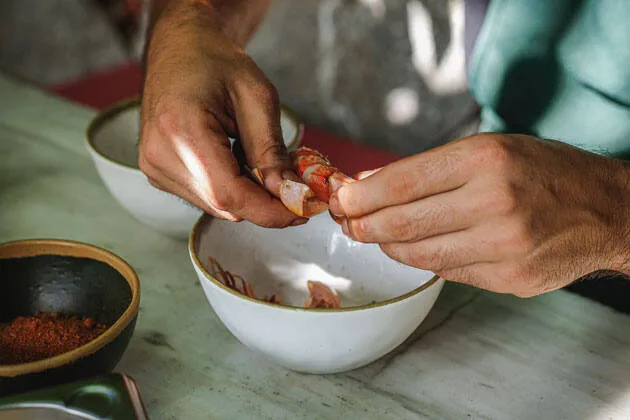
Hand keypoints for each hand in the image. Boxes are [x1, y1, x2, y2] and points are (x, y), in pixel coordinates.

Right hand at [138, 1, 303, 226]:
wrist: (178, 49)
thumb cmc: (216, 61)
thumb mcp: (257, 96)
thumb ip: (271, 149)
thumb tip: (287, 193)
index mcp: (181, 131)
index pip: (229, 194)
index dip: (269, 211)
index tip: (302, 211)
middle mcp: (159, 157)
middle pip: (223, 205)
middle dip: (264, 202)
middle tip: (292, 184)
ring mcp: (154, 168)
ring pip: (215, 205)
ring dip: (247, 194)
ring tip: (258, 160)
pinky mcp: (157, 173)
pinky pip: (204, 196)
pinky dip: (230, 187)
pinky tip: (235, 160)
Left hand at [330, 134, 629, 296]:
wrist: (607, 210)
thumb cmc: (543, 171)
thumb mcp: (489, 150)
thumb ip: (427, 170)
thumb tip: (368, 186)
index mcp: (486, 160)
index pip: (402, 182)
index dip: (362, 196)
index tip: (341, 200)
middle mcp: (494, 202)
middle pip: (403, 225)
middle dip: (365, 226)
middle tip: (349, 224)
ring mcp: (503, 247)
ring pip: (419, 255)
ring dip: (389, 247)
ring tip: (380, 236)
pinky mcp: (509, 279)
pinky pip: (447, 271)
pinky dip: (426, 259)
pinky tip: (422, 247)